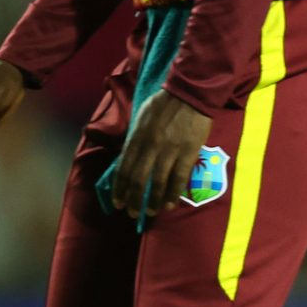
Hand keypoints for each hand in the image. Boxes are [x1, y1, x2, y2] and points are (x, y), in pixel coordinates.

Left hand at [110, 91, 212, 222]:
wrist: (189, 93)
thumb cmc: (162, 104)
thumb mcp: (140, 119)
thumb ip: (134, 139)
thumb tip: (127, 157)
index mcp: (136, 138)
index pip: (123, 168)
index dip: (119, 188)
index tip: (117, 202)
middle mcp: (150, 147)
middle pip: (138, 179)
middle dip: (133, 199)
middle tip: (131, 213)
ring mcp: (169, 151)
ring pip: (158, 182)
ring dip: (153, 201)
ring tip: (150, 212)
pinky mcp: (188, 152)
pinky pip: (179, 178)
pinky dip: (173, 193)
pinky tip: (170, 204)